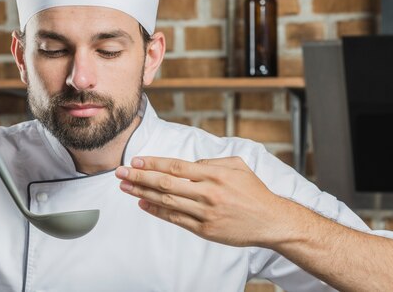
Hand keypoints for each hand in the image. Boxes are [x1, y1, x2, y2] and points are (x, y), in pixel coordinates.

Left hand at [115, 156, 289, 247]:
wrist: (272, 221)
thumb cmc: (253, 191)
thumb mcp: (237, 166)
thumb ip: (210, 162)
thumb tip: (187, 164)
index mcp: (213, 174)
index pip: (175, 167)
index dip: (152, 163)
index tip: (135, 161)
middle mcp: (207, 193)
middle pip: (165, 183)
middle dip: (139, 177)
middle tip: (120, 172)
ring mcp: (205, 213)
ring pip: (167, 202)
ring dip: (142, 193)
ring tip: (125, 187)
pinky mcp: (205, 230)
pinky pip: (175, 219)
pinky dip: (157, 211)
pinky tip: (143, 203)